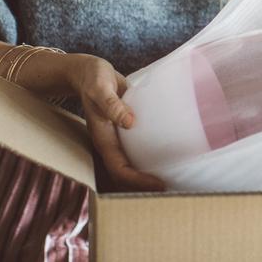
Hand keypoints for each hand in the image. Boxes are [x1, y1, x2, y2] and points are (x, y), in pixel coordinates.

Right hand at [63, 54, 164, 191]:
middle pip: (127, 174)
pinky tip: (168, 153)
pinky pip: (139, 148)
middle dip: (145, 185)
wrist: (89, 72)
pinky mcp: (128, 129)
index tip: (158, 184)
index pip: (120, 170)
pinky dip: (152, 154)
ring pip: (133, 163)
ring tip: (173, 177)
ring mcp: (119, 138)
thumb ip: (112, 104)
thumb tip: (129, 122)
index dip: (138, 181)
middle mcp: (112, 143)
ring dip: (149, 173)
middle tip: (171, 188)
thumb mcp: (100, 88)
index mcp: (103, 140)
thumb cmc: (93, 79)